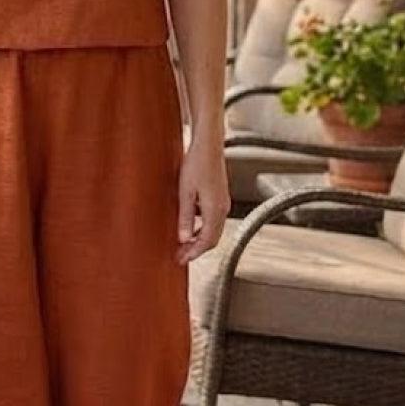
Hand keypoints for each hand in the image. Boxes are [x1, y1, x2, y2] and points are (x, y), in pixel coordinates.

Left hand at [176, 140, 229, 264]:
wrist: (208, 145)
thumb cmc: (195, 164)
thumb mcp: (185, 192)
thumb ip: (185, 216)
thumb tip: (183, 239)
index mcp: (215, 210)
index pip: (207, 241)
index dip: (193, 253)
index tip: (181, 260)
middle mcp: (223, 208)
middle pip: (212, 239)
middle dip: (197, 250)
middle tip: (181, 256)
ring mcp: (223, 203)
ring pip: (214, 230)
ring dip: (200, 240)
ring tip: (184, 245)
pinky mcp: (220, 197)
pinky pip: (214, 221)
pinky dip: (203, 229)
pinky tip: (191, 228)